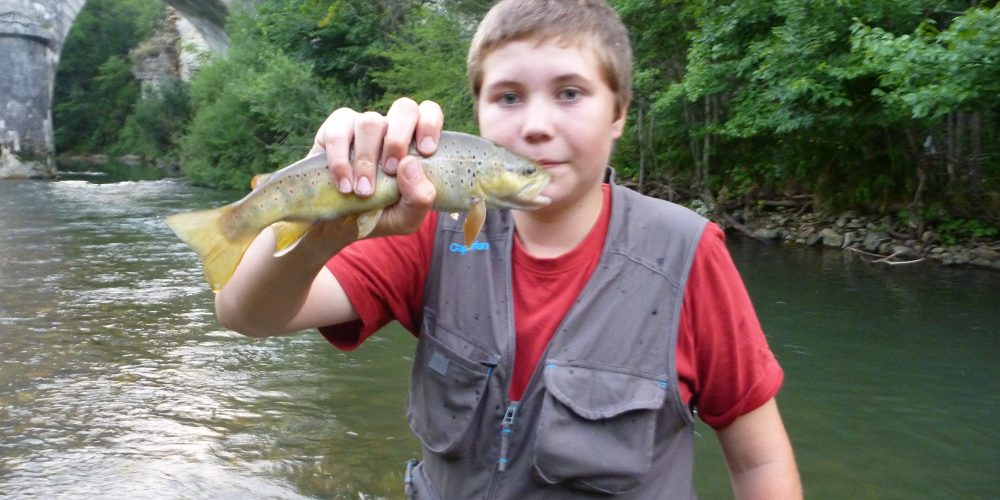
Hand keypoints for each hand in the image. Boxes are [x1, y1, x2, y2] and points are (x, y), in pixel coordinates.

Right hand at [309, 97, 442, 236]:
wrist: (340, 227)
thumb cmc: (381, 216)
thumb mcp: (407, 217)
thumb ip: (419, 197)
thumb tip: (410, 164)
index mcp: (414, 142)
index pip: (429, 112)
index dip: (429, 124)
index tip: (426, 151)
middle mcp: (390, 129)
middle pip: (404, 108)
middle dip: (399, 139)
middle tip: (391, 170)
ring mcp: (361, 127)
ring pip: (370, 121)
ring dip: (367, 159)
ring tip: (364, 191)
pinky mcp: (333, 131)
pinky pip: (337, 133)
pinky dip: (341, 160)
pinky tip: (345, 186)